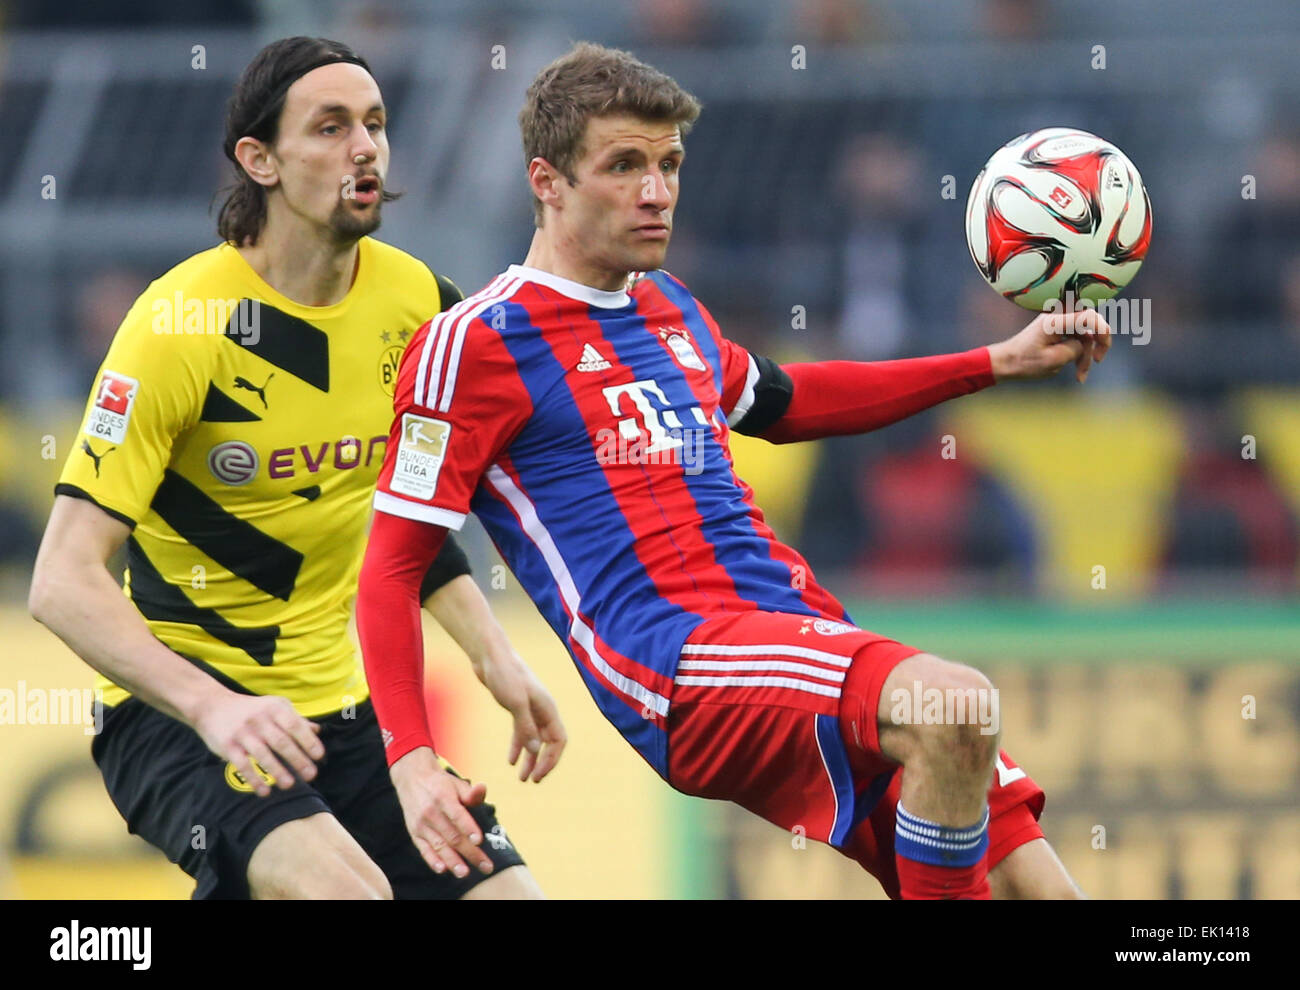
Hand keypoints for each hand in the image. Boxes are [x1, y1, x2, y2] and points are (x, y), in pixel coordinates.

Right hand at [191, 691, 323, 796]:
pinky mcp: (228, 745)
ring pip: (262, 754)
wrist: (212, 706)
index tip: (319, 756)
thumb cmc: (251, 710)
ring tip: (289, 785)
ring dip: (277, 771)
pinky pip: (242, 764)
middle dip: (298, 760)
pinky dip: (254, 779)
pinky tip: (264, 791)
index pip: (295, 725)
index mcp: (275, 708)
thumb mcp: (274, 707)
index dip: (308, 741)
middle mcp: (259, 719)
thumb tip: (317, 731)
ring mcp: (243, 732)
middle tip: (311, 775)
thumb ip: (295, 719)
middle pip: (281, 742)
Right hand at [390, 747, 493, 877]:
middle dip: (470, 853)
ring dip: (453, 861)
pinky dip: (432, 860)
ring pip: (439, 846)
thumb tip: (482, 789)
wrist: (412, 779)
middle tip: (486, 866)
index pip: (457, 815)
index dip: (468, 828)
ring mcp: (421, 824)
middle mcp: (431, 812)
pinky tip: (442, 869)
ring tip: (465, 873)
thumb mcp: (456, 784)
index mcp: (443, 797)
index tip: (479, 841)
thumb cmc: (441, 784)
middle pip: (452, 836)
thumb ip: (471, 793)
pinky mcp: (415, 833)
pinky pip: (424, 849)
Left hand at [471, 649, 566, 781]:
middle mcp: (542, 710)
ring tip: (521, 777)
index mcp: (548, 708)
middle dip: (542, 763)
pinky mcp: (516, 707)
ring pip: (534, 739)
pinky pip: (522, 732)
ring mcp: (530, 709)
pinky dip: (518, 746)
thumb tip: (536, 752)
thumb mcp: (516, 702)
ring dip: (530, 758)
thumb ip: (526, 727)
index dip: (552, 760)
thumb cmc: (505, 674)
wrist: (489, 655)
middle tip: (531, 781)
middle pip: (549, 743)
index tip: (538, 775)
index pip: (558, 741)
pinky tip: (510, 760)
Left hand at [987, 307, 1112, 383]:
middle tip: (1096, 362)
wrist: (1004, 363)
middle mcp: (1057, 318)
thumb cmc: (1024, 362)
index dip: (1103, 330)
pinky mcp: (1056, 333)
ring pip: (1083, 337)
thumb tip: (1085, 344)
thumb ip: (1075, 349)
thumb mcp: (1053, 360)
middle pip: (1088, 327)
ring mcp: (1057, 325)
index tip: (1103, 348)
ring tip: (1081, 376)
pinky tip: (1077, 372)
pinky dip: (1077, 355)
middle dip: (1095, 346)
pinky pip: (1074, 341)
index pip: (1089, 316)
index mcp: (1055, 321)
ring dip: (1085, 356)